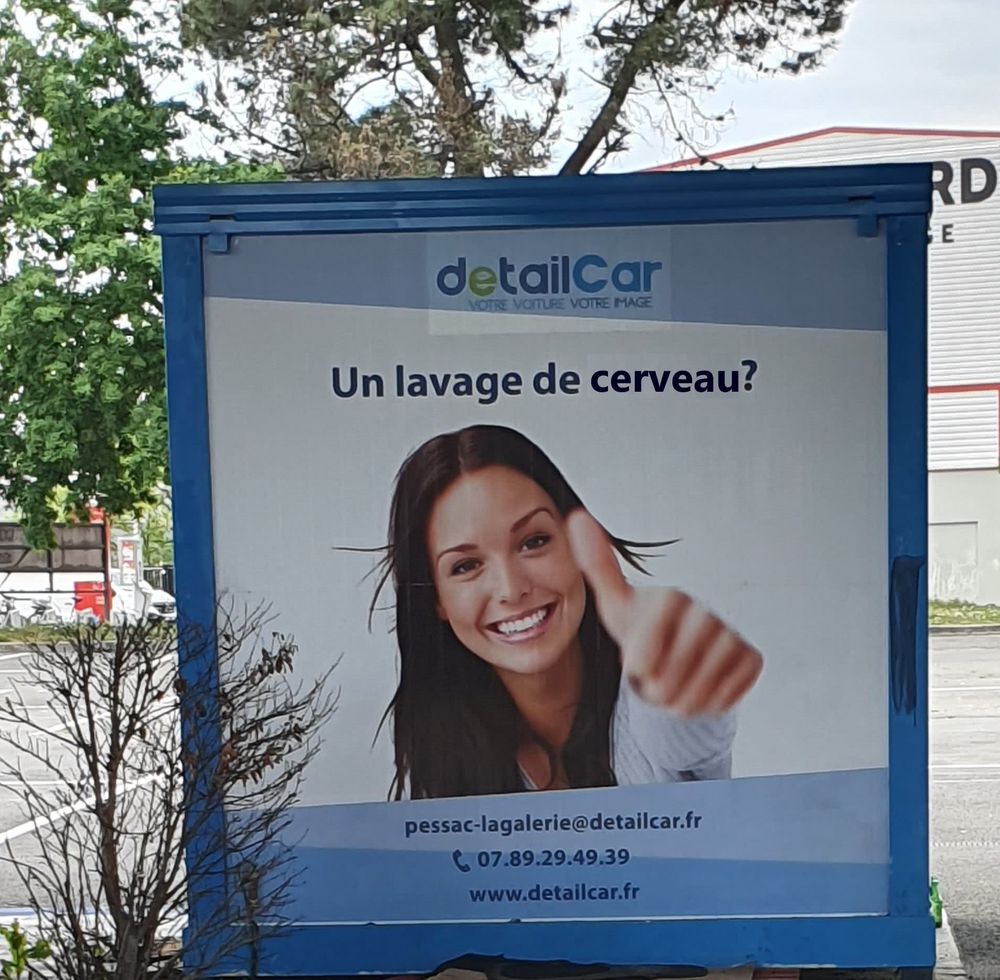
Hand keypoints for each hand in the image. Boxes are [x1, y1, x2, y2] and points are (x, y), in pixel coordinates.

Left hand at [566, 509, 762, 715]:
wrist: (680, 651)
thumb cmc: (644, 626)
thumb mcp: (616, 603)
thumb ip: (598, 566)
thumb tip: (578, 517)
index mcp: (671, 599)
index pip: (645, 653)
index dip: (638, 667)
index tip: (637, 665)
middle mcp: (706, 613)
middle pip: (669, 679)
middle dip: (654, 689)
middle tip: (655, 673)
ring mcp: (733, 636)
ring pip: (696, 696)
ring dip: (677, 701)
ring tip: (674, 680)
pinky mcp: (752, 660)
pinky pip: (721, 701)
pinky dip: (705, 704)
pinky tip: (700, 684)